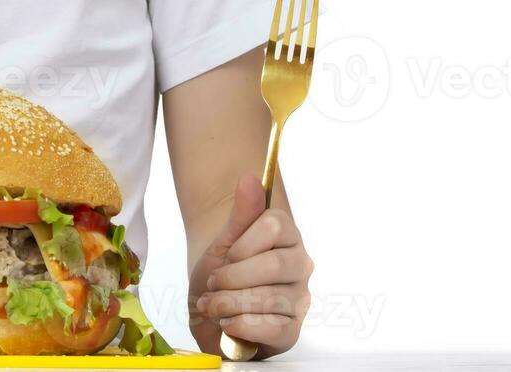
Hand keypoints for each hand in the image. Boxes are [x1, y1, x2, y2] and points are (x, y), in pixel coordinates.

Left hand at [188, 174, 313, 358]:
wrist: (210, 309)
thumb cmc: (220, 272)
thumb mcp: (223, 242)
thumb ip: (240, 214)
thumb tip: (249, 178)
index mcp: (287, 236)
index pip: (274, 226)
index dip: (241, 244)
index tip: (225, 256)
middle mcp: (300, 266)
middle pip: (273, 264)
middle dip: (232, 277)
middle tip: (213, 283)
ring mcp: (299, 300)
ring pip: (270, 298)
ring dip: (229, 303)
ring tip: (213, 305)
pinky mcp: (292, 331)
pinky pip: (274, 328)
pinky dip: (242, 325)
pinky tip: (228, 323)